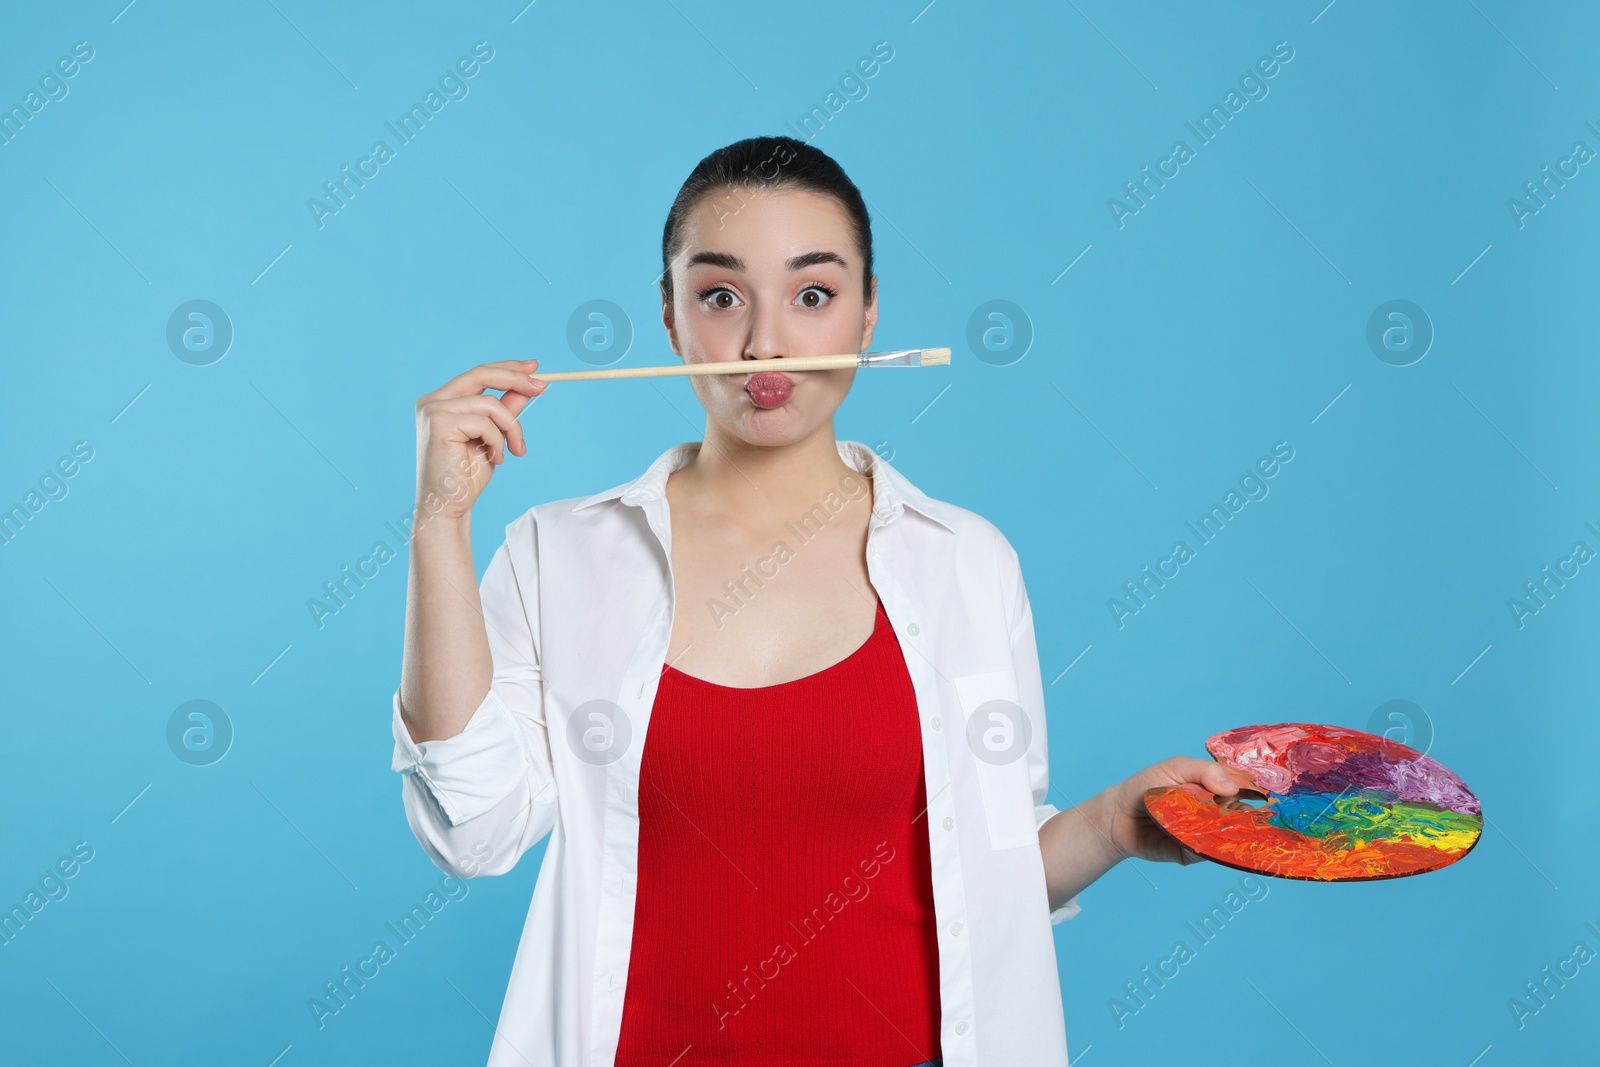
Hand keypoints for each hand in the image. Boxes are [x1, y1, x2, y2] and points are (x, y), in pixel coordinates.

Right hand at [414, 359, 546, 521]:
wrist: (449, 506)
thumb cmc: (466, 476)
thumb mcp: (493, 437)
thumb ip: (504, 412)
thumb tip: (526, 387)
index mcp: (441, 401)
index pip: (477, 375)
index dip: (506, 368)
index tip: (534, 368)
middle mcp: (432, 401)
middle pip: (480, 374)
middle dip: (515, 379)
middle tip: (542, 387)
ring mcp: (433, 411)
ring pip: (489, 404)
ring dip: (511, 427)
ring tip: (514, 450)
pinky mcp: (439, 424)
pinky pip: (484, 422)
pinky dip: (498, 440)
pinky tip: (495, 458)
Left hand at [1094, 756, 1251, 864]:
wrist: (1118, 814)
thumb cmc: (1147, 786)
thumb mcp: (1175, 767)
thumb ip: (1204, 771)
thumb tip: (1232, 787)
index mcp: (1213, 789)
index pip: (1242, 790)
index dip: (1255, 792)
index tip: (1266, 794)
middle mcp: (1213, 813)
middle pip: (1242, 816)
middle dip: (1251, 816)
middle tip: (1255, 814)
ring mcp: (1204, 834)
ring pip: (1229, 837)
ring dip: (1236, 834)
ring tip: (1239, 827)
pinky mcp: (1192, 853)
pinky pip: (1208, 853)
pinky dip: (1213, 849)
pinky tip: (1216, 841)